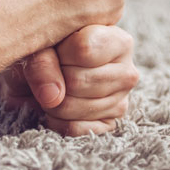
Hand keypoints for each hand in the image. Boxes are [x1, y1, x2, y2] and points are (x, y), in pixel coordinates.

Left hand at [0, 25, 138, 135]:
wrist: (47, 72)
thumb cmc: (50, 49)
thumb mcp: (42, 43)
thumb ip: (42, 61)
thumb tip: (52, 96)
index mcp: (120, 41)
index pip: (84, 48)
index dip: (60, 51)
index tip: (56, 49)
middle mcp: (128, 72)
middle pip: (77, 80)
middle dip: (53, 78)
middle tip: (52, 71)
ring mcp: (121, 101)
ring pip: (73, 107)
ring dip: (51, 100)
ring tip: (53, 88)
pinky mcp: (109, 125)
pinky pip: (73, 128)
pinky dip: (55, 120)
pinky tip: (56, 106)